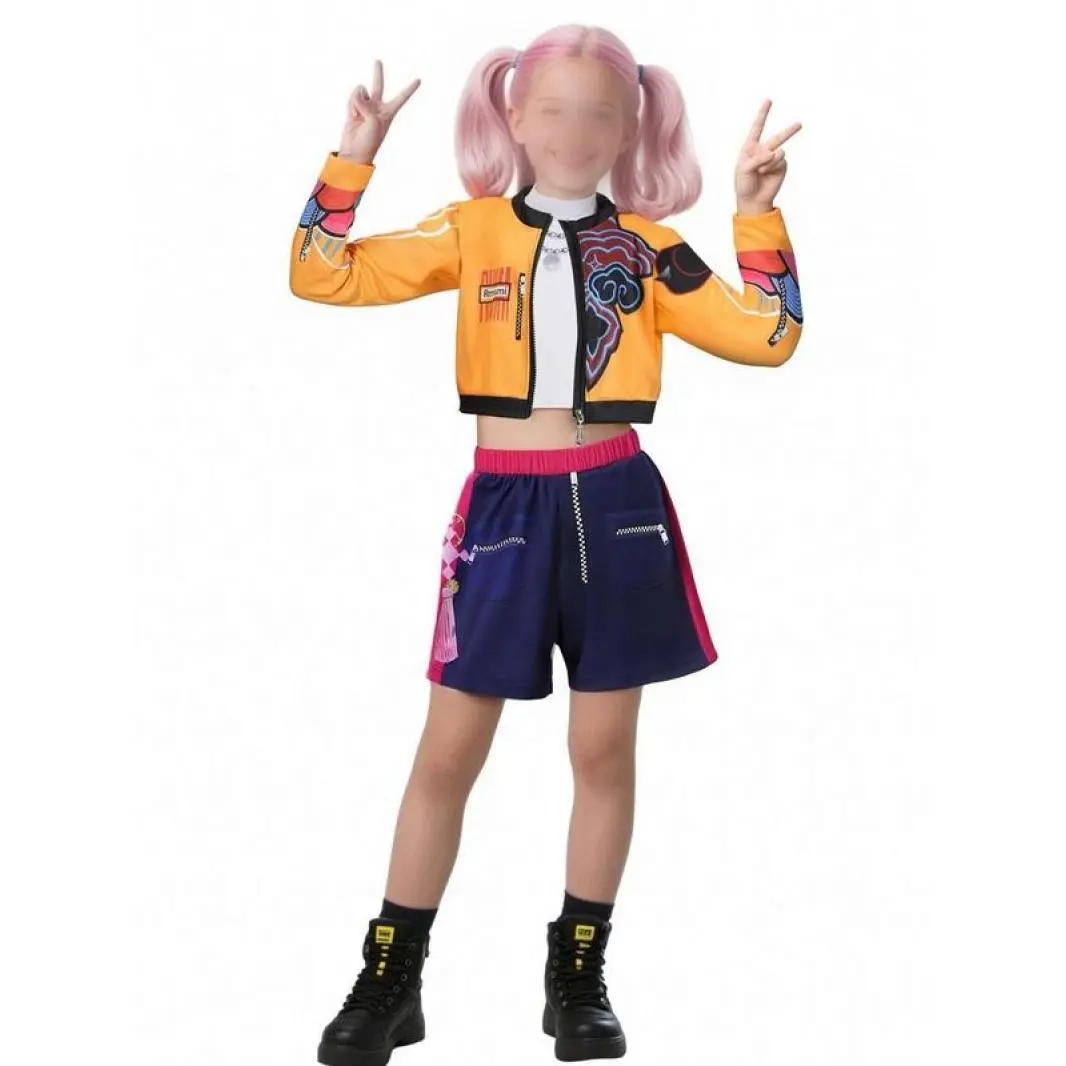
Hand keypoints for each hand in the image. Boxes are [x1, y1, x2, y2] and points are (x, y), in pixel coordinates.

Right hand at [338, 59, 420, 164]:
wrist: (355, 151)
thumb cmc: (369, 140)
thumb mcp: (374, 121)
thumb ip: (366, 104)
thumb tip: (358, 93)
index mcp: (389, 113)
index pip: (401, 97)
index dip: (410, 89)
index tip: (419, 79)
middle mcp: (378, 107)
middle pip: (378, 86)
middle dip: (378, 73)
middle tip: (378, 61)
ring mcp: (365, 107)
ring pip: (361, 91)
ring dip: (358, 100)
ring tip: (359, 115)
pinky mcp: (354, 108)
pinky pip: (352, 98)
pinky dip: (351, 106)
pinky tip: (353, 116)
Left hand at [735, 99, 800, 214]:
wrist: (752, 200)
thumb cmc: (744, 184)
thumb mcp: (744, 169)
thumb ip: (757, 158)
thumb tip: (775, 152)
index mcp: (750, 148)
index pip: (757, 128)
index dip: (763, 114)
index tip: (768, 101)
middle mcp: (763, 151)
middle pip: (777, 138)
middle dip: (789, 131)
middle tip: (800, 124)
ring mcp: (773, 159)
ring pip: (778, 150)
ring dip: (768, 160)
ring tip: (760, 171)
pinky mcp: (781, 167)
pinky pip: (780, 160)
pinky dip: (772, 166)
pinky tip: (766, 173)